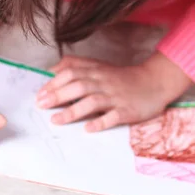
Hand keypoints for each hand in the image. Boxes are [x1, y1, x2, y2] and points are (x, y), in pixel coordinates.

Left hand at [36, 52, 191, 131]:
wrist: (154, 82)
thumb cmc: (122, 77)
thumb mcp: (99, 66)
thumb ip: (77, 65)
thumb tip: (52, 70)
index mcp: (97, 72)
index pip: (72, 73)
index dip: (54, 83)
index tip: (40, 94)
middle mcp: (105, 83)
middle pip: (79, 86)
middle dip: (58, 95)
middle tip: (41, 105)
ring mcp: (116, 97)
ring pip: (93, 101)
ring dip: (73, 111)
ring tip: (56, 120)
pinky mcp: (128, 110)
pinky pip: (114, 116)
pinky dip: (101, 122)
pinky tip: (88, 128)